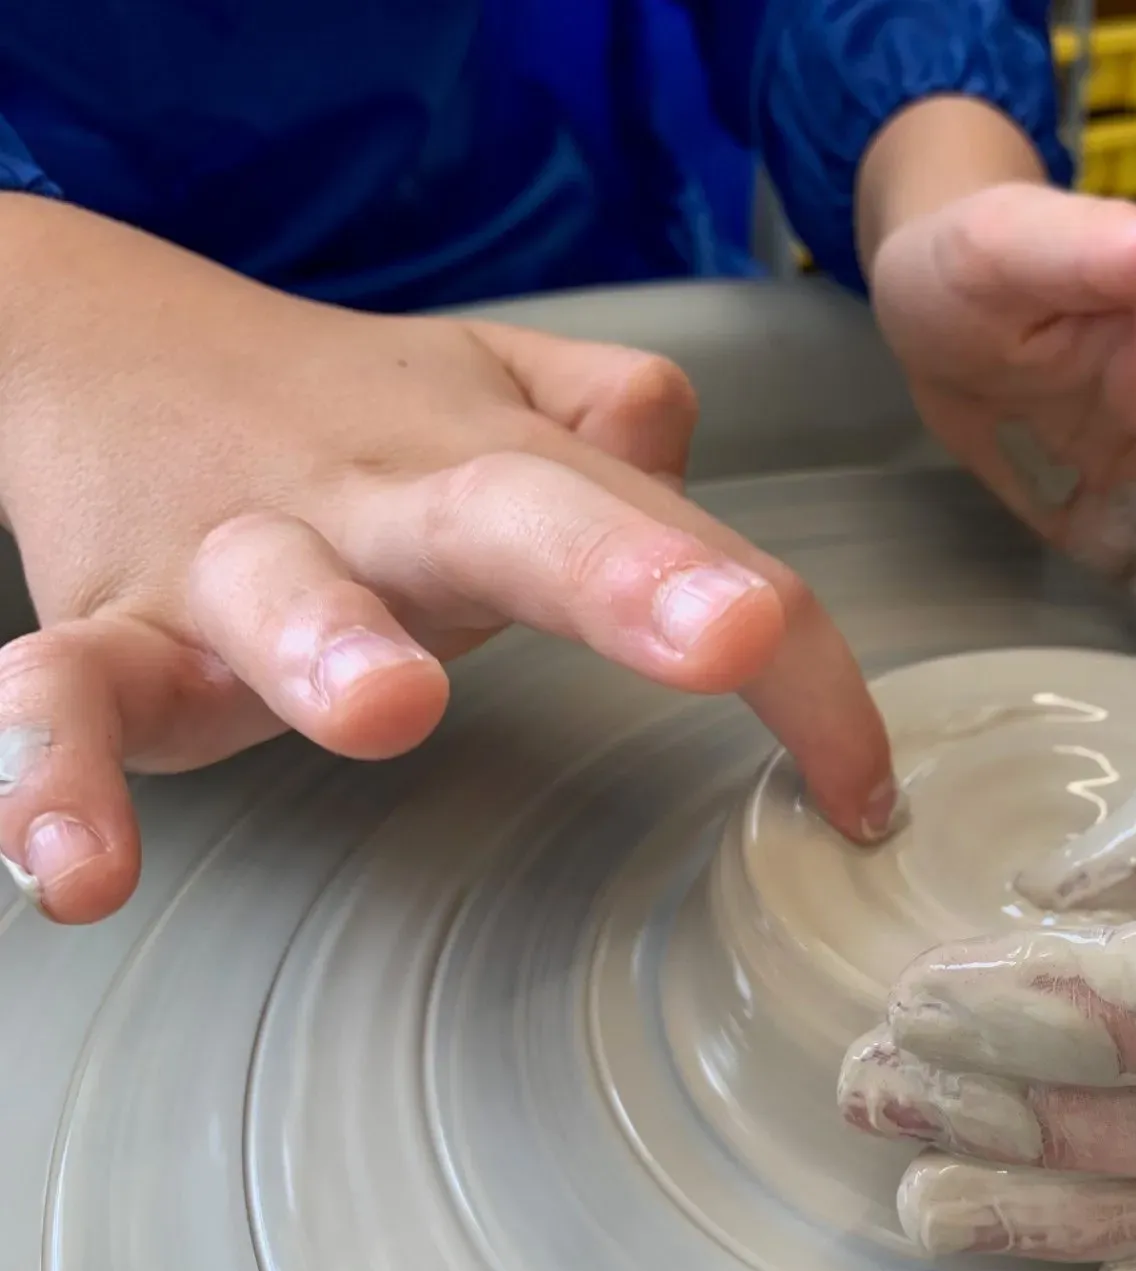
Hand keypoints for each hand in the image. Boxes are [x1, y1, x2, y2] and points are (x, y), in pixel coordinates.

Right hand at [0, 197, 894, 923]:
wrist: (112, 348)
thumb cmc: (351, 414)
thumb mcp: (496, 403)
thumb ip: (609, 426)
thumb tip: (688, 462)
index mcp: (503, 472)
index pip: (682, 552)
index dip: (796, 664)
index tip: (869, 789)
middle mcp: (387, 507)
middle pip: (512, 520)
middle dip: (622, 574)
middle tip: (724, 635)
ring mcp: (241, 564)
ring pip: (280, 593)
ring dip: (332, 647)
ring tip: (387, 709)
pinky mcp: (114, 628)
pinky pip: (67, 694)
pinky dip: (51, 772)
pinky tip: (80, 872)